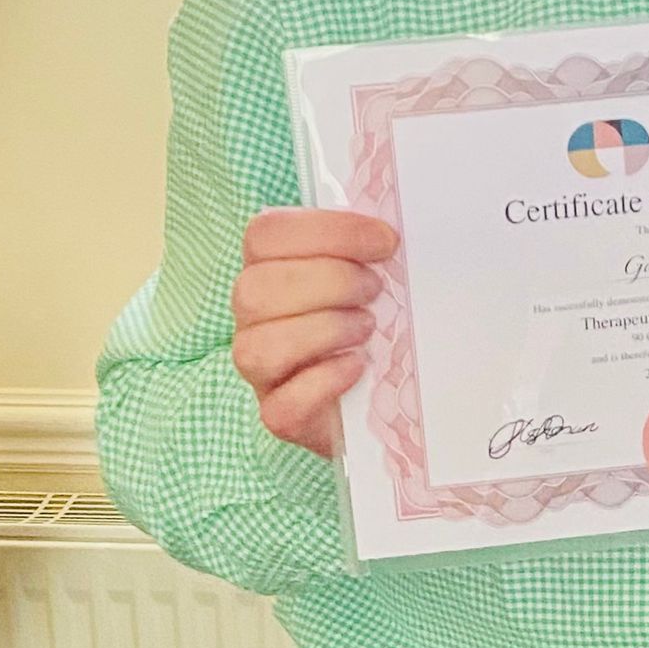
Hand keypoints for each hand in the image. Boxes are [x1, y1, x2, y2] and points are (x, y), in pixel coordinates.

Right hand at [231, 205, 398, 457]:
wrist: (379, 400)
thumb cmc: (372, 328)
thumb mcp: (374, 282)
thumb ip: (371, 253)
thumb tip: (395, 232)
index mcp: (268, 269)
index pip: (267, 233)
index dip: (327, 230)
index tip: (384, 242)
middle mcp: (253, 318)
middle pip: (255, 288)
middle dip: (328, 281)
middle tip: (375, 290)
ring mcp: (261, 371)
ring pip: (258, 347)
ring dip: (323, 330)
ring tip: (367, 328)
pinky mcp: (279, 416)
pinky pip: (283, 404)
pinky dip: (324, 382)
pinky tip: (356, 367)